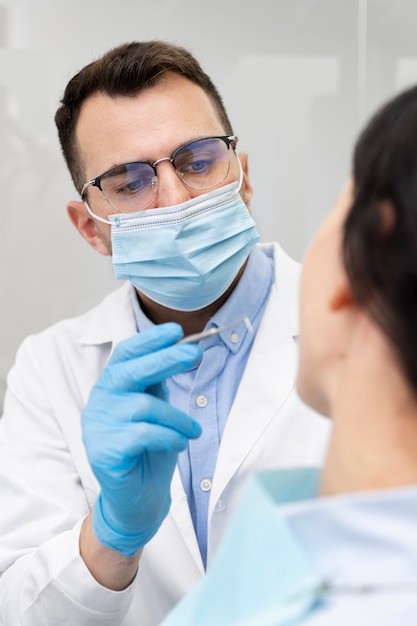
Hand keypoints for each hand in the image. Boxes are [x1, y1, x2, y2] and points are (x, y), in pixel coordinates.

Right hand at [82, 323, 202, 555]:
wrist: (138, 501)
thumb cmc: (149, 452)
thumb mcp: (157, 411)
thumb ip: (158, 385)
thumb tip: (180, 350)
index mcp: (111, 388)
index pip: (125, 354)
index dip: (149, 341)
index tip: (176, 330)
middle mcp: (99, 403)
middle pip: (129, 371)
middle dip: (165, 359)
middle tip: (194, 353)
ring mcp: (97, 427)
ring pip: (144, 406)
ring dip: (177, 417)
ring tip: (193, 430)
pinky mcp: (103, 452)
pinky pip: (143, 434)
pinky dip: (169, 436)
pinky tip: (179, 444)